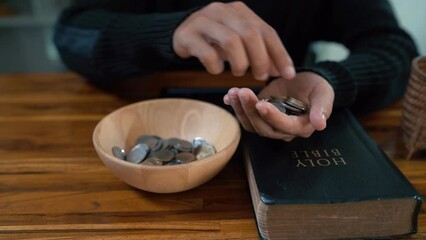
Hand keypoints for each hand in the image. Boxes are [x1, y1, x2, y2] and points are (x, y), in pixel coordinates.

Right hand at [172, 1, 294, 80]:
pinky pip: (207, 53)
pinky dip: (216, 66)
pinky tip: (217, 70)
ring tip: (238, 72)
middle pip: (250, 34)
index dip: (280, 54)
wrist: (181, 34)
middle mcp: (223, 11)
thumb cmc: (214, 40)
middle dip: (260, 59)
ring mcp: (204, 21)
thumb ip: (260, 53)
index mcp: (240, 11)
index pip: (266, 31)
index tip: (288, 74)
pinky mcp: (187, 35)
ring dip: (239, 63)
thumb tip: (281, 70)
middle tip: (260, 76)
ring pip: (231, 41)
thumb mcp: (239, 43)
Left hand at [223, 72, 334, 140]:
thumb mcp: (324, 93)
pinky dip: (236, 108)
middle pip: (264, 127)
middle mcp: (284, 130)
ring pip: (252, 124)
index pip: (284, 126)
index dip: (272, 116)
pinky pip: (246, 117)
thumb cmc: (317, 88)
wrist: (306, 82)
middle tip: (242, 92)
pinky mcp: (259, 117)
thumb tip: (321, 125)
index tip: (260, 103)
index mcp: (302, 127)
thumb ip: (322, 108)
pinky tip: (229, 96)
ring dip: (241, 109)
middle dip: (251, 110)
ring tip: (234, 92)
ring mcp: (270, 125)